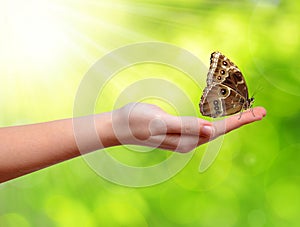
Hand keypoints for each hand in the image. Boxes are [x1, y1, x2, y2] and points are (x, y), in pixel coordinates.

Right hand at [109, 103, 265, 151]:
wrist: (120, 125)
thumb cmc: (137, 121)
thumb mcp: (160, 122)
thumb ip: (185, 127)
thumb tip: (210, 130)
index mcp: (186, 139)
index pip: (219, 129)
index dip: (240, 121)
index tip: (260, 113)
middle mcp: (188, 141)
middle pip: (220, 130)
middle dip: (241, 121)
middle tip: (261, 112)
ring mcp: (183, 137)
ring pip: (213, 129)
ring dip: (231, 121)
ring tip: (247, 114)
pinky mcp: (178, 131)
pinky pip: (202, 126)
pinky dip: (216, 119)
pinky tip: (219, 117)